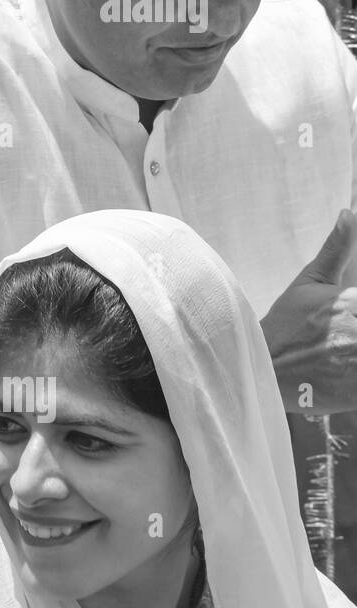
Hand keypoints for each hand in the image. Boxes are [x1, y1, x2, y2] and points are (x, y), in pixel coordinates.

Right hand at [263, 209, 356, 415]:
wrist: (261, 370)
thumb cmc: (285, 325)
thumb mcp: (309, 282)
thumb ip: (337, 249)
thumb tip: (349, 213)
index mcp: (353, 303)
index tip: (350, 311)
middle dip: (356, 331)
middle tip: (345, 335)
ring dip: (356, 355)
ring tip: (343, 353)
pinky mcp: (356, 393)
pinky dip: (355, 383)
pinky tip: (343, 373)